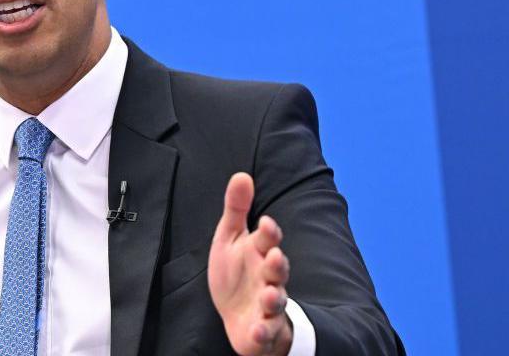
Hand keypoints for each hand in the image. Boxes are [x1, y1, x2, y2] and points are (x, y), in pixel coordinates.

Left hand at [208, 173, 292, 355]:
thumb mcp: (230, 239)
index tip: (264, 222)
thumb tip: (241, 174)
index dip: (268, 232)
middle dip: (278, 264)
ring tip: (268, 294)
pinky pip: (266, 333)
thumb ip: (236, 209)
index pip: (268, 240)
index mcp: (260, 254)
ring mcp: (267, 306)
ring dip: (273, 298)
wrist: (237, 316)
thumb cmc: (237, 274)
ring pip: (276, 301)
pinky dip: (263, 332)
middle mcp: (269, 279)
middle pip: (278, 270)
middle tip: (274, 257)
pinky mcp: (262, 330)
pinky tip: (258, 330)